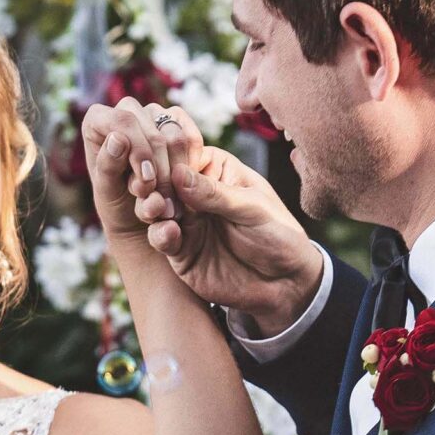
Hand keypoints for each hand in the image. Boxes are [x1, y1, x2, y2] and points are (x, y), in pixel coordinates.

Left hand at [81, 96, 186, 253]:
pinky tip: (180, 188)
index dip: (139, 151)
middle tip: (158, 205)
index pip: (123, 121)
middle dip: (159, 172)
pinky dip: (190, 168)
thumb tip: (117, 138)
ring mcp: (153, 114)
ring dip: (175, 176)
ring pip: (176, 137)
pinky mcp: (177, 121)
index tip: (146, 183)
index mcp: (98, 120)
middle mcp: (126, 110)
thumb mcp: (107, 193)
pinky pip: (192, 140)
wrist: (139, 217)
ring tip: (166, 203)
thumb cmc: (116, 204)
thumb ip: (107, 167)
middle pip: (153, 132)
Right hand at [126, 112, 324, 333]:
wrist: (284, 283)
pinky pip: (160, 238)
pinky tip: (170, 234)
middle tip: (153, 188)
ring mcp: (186, 220)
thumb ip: (215, 193)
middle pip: (163, 178)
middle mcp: (195, 191)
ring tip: (159, 210)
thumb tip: (178, 173)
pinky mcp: (179, 250)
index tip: (162, 163)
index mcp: (216, 168)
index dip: (169, 155)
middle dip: (154, 182)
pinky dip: (159, 234)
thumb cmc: (278, 235)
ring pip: (155, 207)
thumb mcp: (252, 208)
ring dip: (151, 207)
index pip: (184, 151)